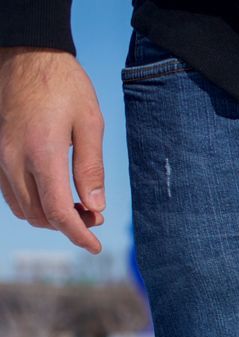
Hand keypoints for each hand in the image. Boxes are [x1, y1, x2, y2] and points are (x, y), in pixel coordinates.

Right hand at [0, 49, 106, 252]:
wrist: (27, 55)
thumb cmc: (64, 85)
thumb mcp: (90, 123)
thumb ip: (91, 167)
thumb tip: (96, 206)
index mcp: (42, 154)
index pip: (59, 212)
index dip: (79, 236)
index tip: (96, 246)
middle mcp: (14, 159)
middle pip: (40, 216)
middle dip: (69, 226)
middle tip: (94, 216)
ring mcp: (0, 156)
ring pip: (22, 208)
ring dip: (50, 217)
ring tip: (79, 206)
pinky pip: (10, 193)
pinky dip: (33, 203)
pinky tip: (55, 194)